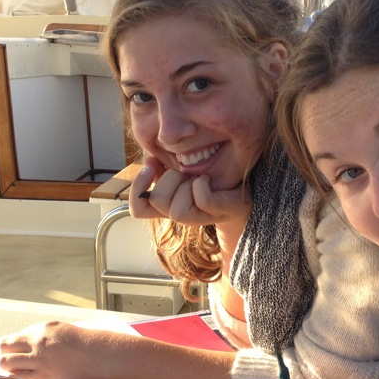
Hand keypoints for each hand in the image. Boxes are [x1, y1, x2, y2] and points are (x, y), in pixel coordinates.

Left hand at [0, 321, 130, 378]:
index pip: (14, 338)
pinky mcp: (45, 376)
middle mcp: (38, 342)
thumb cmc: (87, 344)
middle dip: (4, 355)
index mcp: (43, 330)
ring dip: (7, 367)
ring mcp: (40, 360)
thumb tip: (26, 340)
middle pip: (5, 348)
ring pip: (7, 363)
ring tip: (13, 371)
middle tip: (8, 361)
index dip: (10, 346)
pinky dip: (16, 377)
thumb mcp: (63, 330)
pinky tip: (20, 378)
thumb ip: (44, 334)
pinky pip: (20, 377)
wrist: (102, 356)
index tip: (10, 352)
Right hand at [129, 157, 251, 227]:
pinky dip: (201, 185)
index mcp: (169, 206)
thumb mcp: (181, 171)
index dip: (137, 190)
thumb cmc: (210, 180)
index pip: (138, 210)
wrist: (242, 190)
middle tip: (184, 173)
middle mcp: (181, 215)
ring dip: (185, 185)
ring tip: (197, 178)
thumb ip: (162, 167)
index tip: (149, 167)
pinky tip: (207, 179)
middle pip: (157, 202)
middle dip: (168, 179)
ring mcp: (199, 217)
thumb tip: (149, 160)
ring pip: (176, 210)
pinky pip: (201, 199)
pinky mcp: (217, 212)